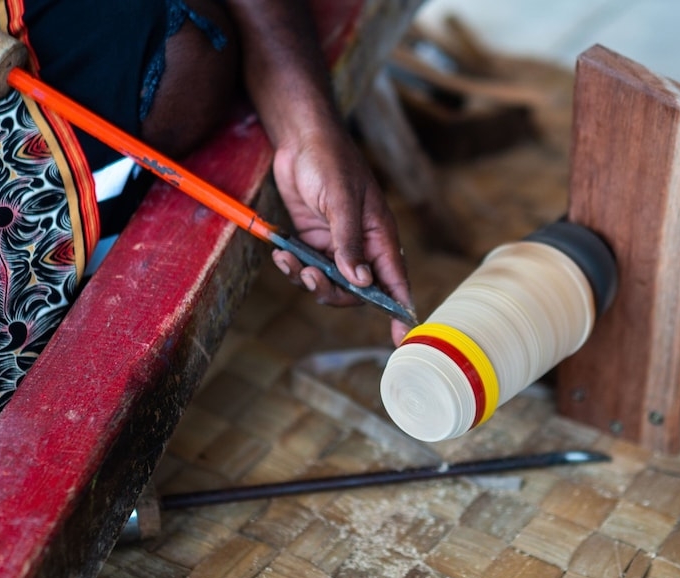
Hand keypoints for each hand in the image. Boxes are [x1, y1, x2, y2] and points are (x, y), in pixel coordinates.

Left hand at [269, 122, 412, 343]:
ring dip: (308, 280)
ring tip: (289, 262)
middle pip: (357, 291)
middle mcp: (362, 244)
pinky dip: (293, 268)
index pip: (395, 281)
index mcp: (380, 235)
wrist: (301, 138)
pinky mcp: (312, 240)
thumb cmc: (330, 161)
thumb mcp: (341, 200)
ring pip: (329, 283)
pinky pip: (307, 268)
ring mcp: (336, 244)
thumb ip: (349, 242)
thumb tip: (360, 281)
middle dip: (333, 292)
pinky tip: (280, 255)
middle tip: (312, 277)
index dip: (398, 310)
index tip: (399, 337)